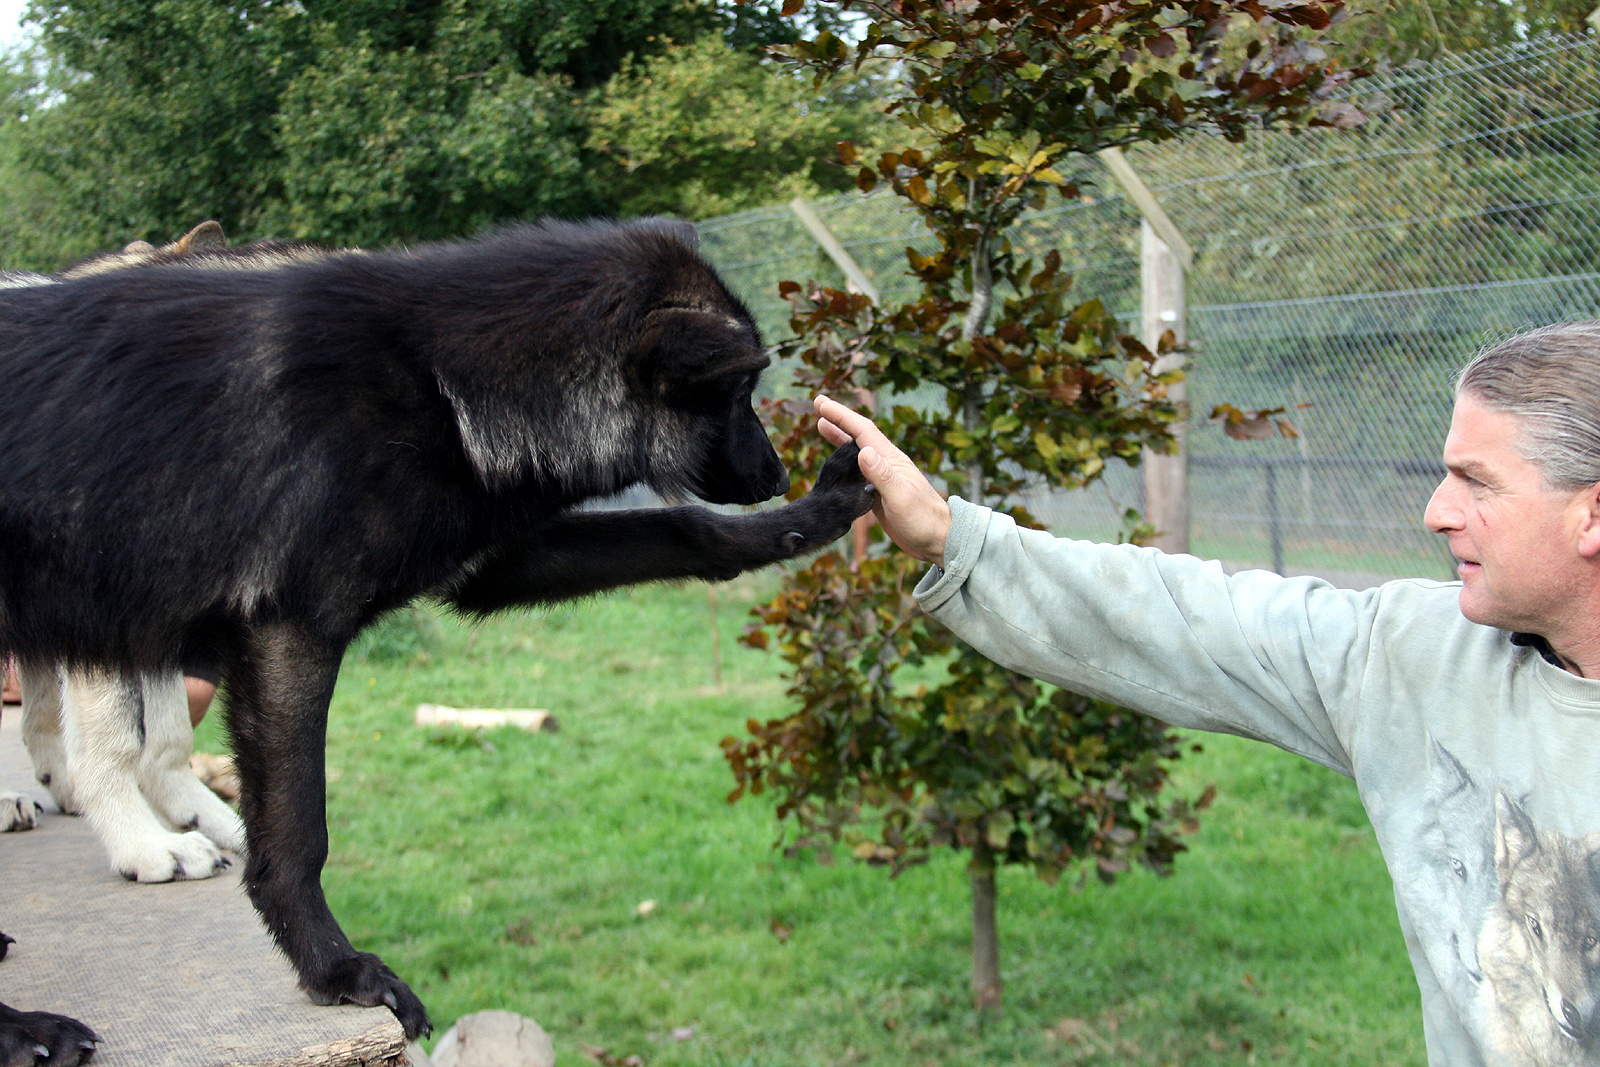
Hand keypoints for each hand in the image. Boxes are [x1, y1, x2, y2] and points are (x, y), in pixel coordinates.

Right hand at [813, 394, 952, 566]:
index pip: (863, 430)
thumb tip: (863, 451)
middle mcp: (886, 464)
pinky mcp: (878, 492)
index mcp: (891, 460)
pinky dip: (843, 463)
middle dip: (838, 419)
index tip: (821, 403)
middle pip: (858, 435)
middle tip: (818, 405)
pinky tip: (836, 465)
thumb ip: (883, 475)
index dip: (841, 415)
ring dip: (839, 438)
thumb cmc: (923, 520)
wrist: (938, 539)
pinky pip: (856, 471)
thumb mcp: (901, 498)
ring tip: (821, 426)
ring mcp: (882, 478)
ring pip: (856, 452)